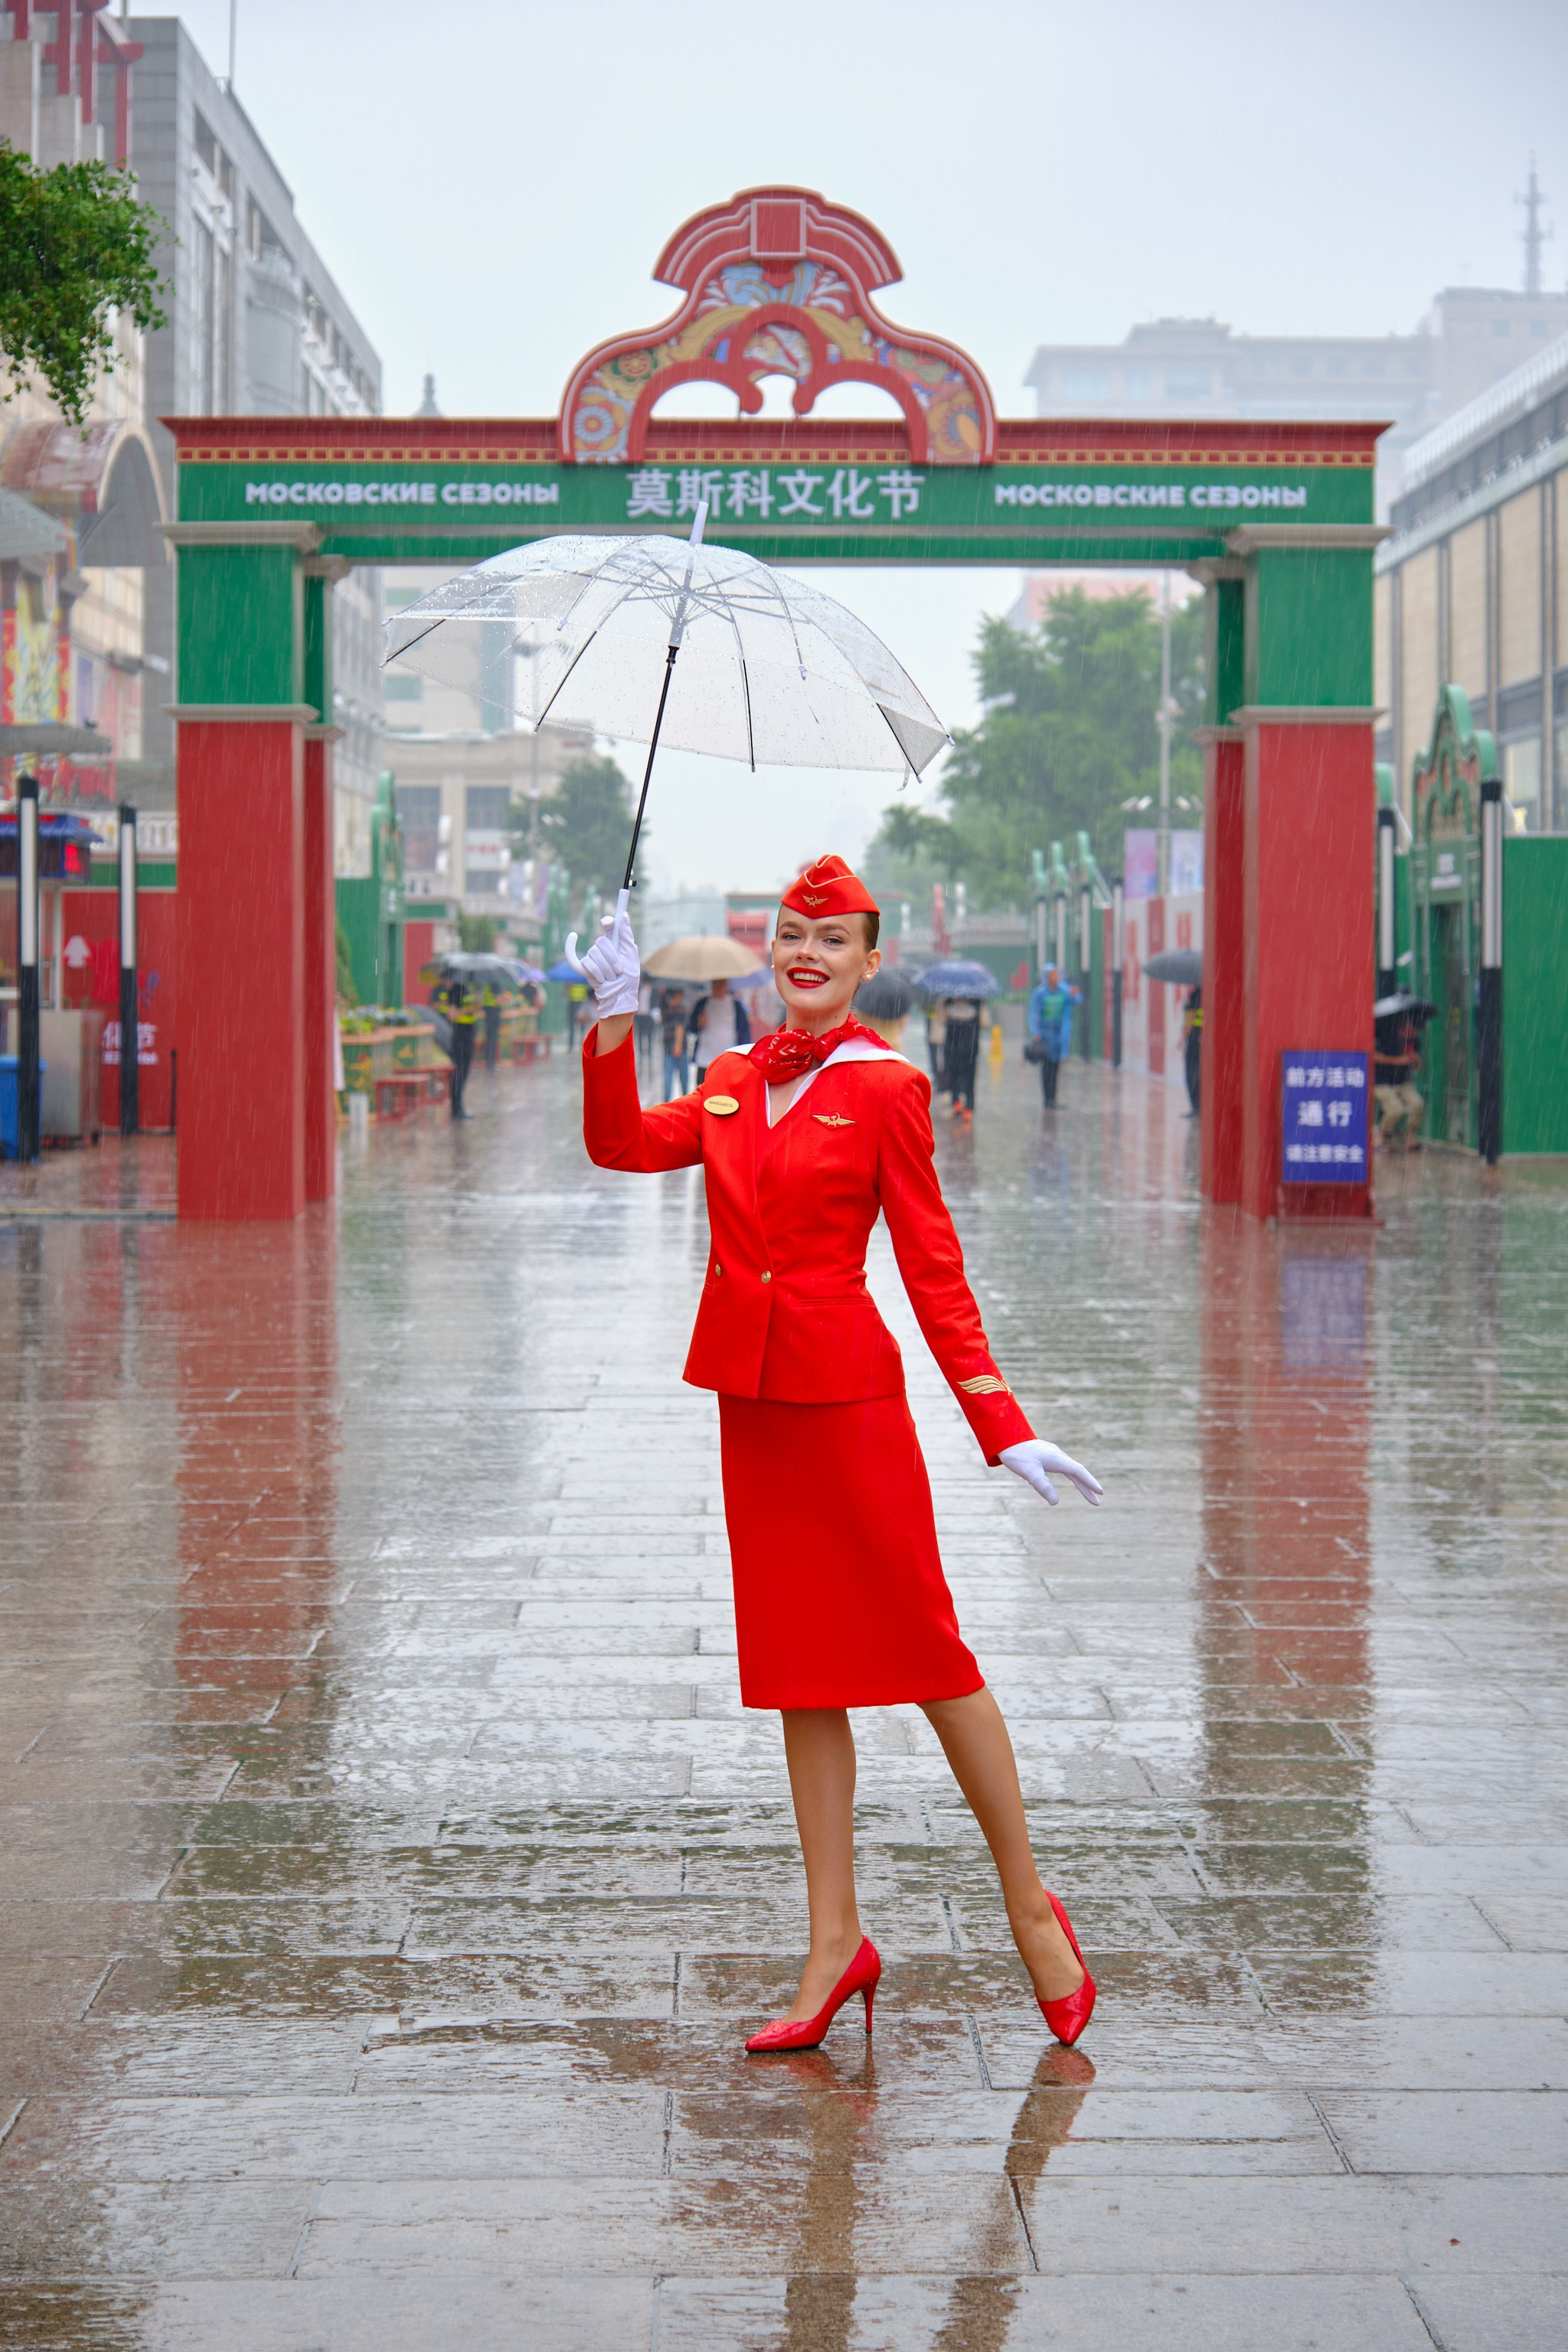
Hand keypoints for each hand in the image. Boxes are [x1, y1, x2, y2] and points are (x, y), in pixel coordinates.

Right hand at [569, 888, 639, 1018]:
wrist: (620, 996)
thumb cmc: (629, 977)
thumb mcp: (631, 956)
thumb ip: (626, 936)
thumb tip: (624, 915)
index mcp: (615, 942)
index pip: (609, 926)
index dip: (608, 922)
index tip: (608, 922)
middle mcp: (603, 947)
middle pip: (601, 942)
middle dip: (612, 959)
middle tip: (619, 971)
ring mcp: (593, 956)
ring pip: (594, 954)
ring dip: (606, 969)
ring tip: (612, 978)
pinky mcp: (585, 966)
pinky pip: (587, 963)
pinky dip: (596, 973)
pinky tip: (601, 979)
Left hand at [999, 1439, 1102, 1507]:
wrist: (1005, 1438)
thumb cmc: (1017, 1455)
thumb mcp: (1029, 1473)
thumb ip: (1042, 1486)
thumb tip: (1055, 1502)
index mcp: (1057, 1459)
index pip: (1078, 1472)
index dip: (1090, 1483)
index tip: (1100, 1493)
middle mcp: (1057, 1455)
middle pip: (1077, 1472)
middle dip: (1088, 1487)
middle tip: (1097, 1502)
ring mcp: (1052, 1454)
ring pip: (1070, 1470)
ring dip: (1080, 1482)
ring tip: (1088, 1494)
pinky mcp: (1046, 1455)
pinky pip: (1063, 1467)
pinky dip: (1070, 1476)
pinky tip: (1068, 1480)